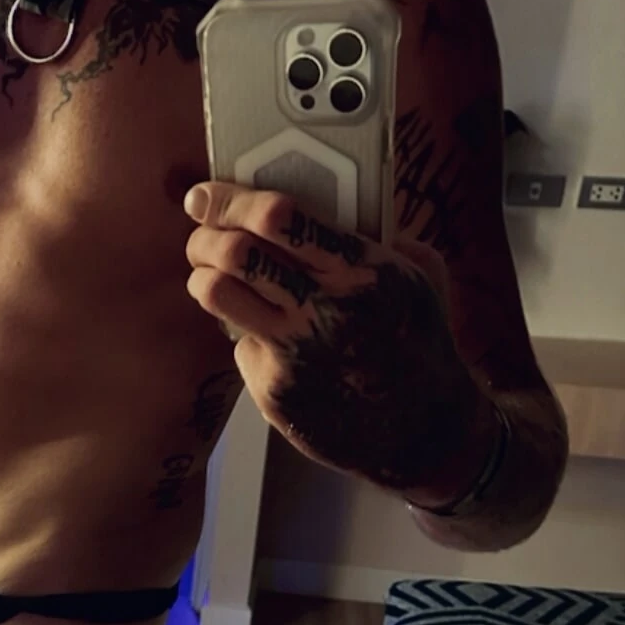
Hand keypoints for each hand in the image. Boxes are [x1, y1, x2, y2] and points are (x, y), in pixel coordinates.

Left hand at [183, 181, 486, 494]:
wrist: (424, 430)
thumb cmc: (420, 341)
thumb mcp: (418, 275)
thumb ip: (374, 237)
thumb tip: (324, 198)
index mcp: (362, 271)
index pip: (281, 219)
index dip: (232, 201)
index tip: (205, 195)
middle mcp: (324, 310)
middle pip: (235, 253)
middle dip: (205, 235)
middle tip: (200, 232)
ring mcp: (295, 354)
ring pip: (216, 295)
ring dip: (203, 277)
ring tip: (210, 273)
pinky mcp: (274, 390)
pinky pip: (239, 343)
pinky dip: (244, 332)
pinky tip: (266, 335)